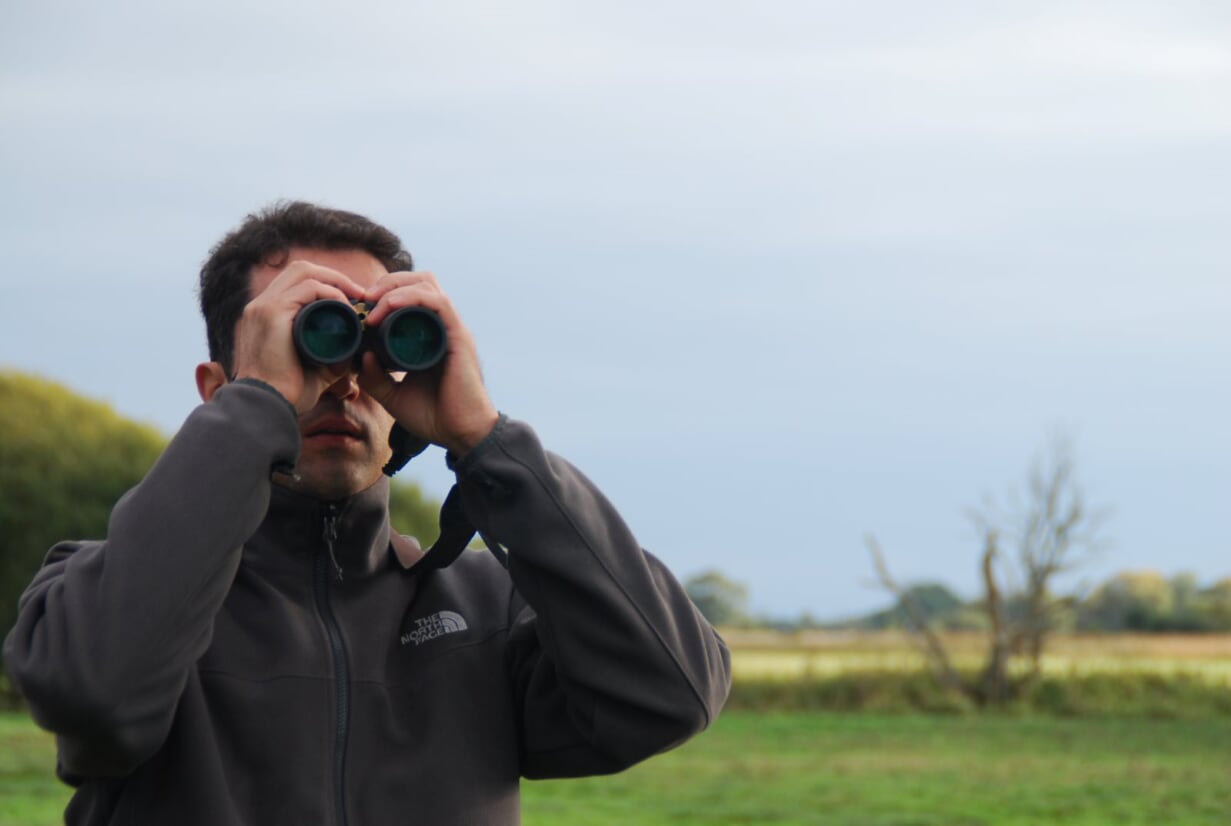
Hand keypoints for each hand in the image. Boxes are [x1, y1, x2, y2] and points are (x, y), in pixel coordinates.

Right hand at [231, 260, 366, 412]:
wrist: (267, 408)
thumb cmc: (289, 394)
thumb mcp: (315, 367)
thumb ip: (332, 355)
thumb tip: (357, 348)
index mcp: (265, 315)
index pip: (296, 282)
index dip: (327, 283)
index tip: (353, 299)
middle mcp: (260, 305)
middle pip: (300, 269)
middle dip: (334, 276)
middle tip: (360, 293)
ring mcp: (263, 307)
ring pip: (304, 271)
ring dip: (335, 281)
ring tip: (357, 297)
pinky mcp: (271, 313)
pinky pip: (308, 289)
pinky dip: (331, 293)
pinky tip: (346, 307)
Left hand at [357, 271, 498, 454]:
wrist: (463, 435)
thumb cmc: (435, 418)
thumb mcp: (393, 396)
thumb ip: (376, 378)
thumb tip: (362, 354)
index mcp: (431, 335)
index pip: (412, 295)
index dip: (385, 292)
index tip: (359, 308)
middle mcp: (443, 327)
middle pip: (420, 281)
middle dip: (388, 281)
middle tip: (363, 299)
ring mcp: (452, 329)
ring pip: (427, 284)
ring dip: (395, 286)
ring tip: (372, 302)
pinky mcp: (458, 337)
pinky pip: (437, 303)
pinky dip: (412, 297)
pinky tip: (390, 305)